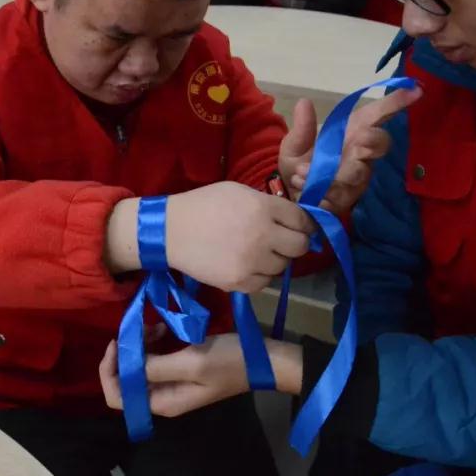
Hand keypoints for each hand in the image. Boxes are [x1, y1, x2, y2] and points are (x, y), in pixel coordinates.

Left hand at [98, 334, 303, 416]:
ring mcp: (172, 383)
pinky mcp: (181, 370)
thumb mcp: (191, 363)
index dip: (109, 371)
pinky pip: (155, 359)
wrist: (266, 360)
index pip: (116, 397)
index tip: (118, 343)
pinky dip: (153, 344)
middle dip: (125, 354)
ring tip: (155, 327)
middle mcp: (162, 397)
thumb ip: (155, 366)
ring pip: (139, 366)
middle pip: (124, 380)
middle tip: (138, 330)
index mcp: (162, 402)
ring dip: (140, 346)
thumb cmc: (230, 361)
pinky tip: (164, 328)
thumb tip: (124, 363)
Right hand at [166, 182, 313, 292]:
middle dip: (294, 243)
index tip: (300, 228)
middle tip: (280, 242)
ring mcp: (252, 262)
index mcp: (263, 208)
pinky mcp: (239, 282)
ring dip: (274, 260)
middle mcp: (262, 235)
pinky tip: (245, 265)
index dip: (304, 224)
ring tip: (255, 252)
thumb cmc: (205, 205)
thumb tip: (295, 219)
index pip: (302, 220)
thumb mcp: (239, 192)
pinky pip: (264, 283)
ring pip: (283, 267)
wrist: (170, 231)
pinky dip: (259, 276)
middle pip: (299, 247)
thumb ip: (268, 204)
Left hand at [283, 85, 422, 215]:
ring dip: (333, 172)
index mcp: (351, 133)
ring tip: (302, 172)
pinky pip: (341, 195)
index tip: (415, 90)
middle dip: (371, 140)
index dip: (396, 102)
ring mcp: (356, 178)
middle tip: (356, 140)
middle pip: (380, 143)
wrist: (286, 198)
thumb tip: (304, 103)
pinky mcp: (347, 200)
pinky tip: (301, 184)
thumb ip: (302, 128)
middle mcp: (360, 154)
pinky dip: (319, 190)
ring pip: (360, 172)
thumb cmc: (298, 165)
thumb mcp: (294, 145)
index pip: (378, 115)